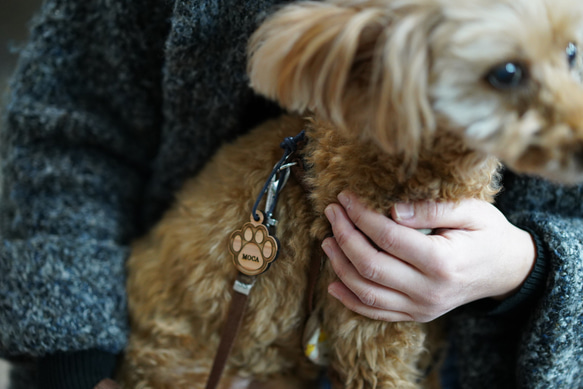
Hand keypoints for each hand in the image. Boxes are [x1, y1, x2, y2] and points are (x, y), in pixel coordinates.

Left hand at [322, 191, 535, 321]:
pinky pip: (376, 312)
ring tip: (327, 240)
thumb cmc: (489, 234)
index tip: (345, 198)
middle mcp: (428, 290)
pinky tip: (333, 284)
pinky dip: (350, 300)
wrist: (507, 270)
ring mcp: (422, 307)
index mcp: (442, 262)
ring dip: (340, 266)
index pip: (387, 237)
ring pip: (367, 292)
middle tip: (332, 212)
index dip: (360, 216)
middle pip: (370, 265)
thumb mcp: (471, 211)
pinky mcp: (417, 315)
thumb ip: (432, 209)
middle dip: (344, 235)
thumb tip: (392, 211)